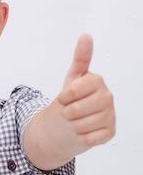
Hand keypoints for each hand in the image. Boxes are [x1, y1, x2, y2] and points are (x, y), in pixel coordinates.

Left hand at [55, 33, 115, 153]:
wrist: (69, 124)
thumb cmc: (71, 100)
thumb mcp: (72, 79)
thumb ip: (80, 59)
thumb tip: (86, 36)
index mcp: (97, 81)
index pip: (73, 91)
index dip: (63, 98)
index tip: (64, 98)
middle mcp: (107, 97)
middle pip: (76, 110)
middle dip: (67, 113)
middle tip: (69, 112)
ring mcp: (110, 116)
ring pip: (81, 125)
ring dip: (72, 126)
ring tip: (75, 121)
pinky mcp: (110, 132)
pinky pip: (90, 139)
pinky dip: (81, 138)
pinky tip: (83, 132)